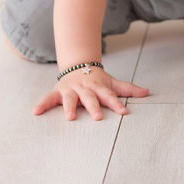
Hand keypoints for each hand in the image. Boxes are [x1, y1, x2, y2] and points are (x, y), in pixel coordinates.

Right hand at [33, 68, 148, 120]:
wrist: (78, 65)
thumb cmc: (97, 80)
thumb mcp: (112, 83)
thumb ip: (128, 89)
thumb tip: (147, 92)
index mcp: (99, 87)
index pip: (110, 96)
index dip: (117, 103)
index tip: (124, 112)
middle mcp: (85, 89)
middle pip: (90, 98)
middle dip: (93, 107)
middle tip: (98, 117)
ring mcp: (70, 90)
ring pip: (70, 99)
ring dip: (69, 107)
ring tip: (69, 117)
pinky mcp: (57, 92)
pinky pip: (48, 99)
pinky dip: (42, 105)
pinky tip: (35, 112)